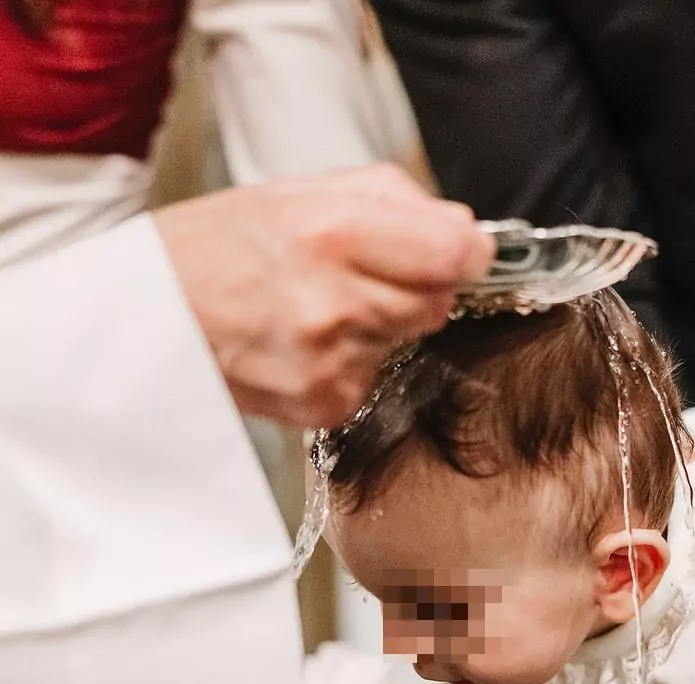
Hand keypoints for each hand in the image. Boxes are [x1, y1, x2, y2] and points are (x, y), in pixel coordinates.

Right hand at [155, 164, 493, 427]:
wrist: (148, 317)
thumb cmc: (217, 247)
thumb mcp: (297, 191)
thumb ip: (390, 202)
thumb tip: (464, 229)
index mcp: (332, 233)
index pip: (452, 254)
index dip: (467, 252)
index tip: (462, 251)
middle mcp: (336, 303)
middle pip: (438, 302)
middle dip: (417, 286)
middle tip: (364, 274)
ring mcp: (332, 361)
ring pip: (407, 340)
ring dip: (381, 325)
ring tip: (317, 306)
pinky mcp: (326, 403)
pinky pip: (375, 378)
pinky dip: (353, 362)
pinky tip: (304, 343)